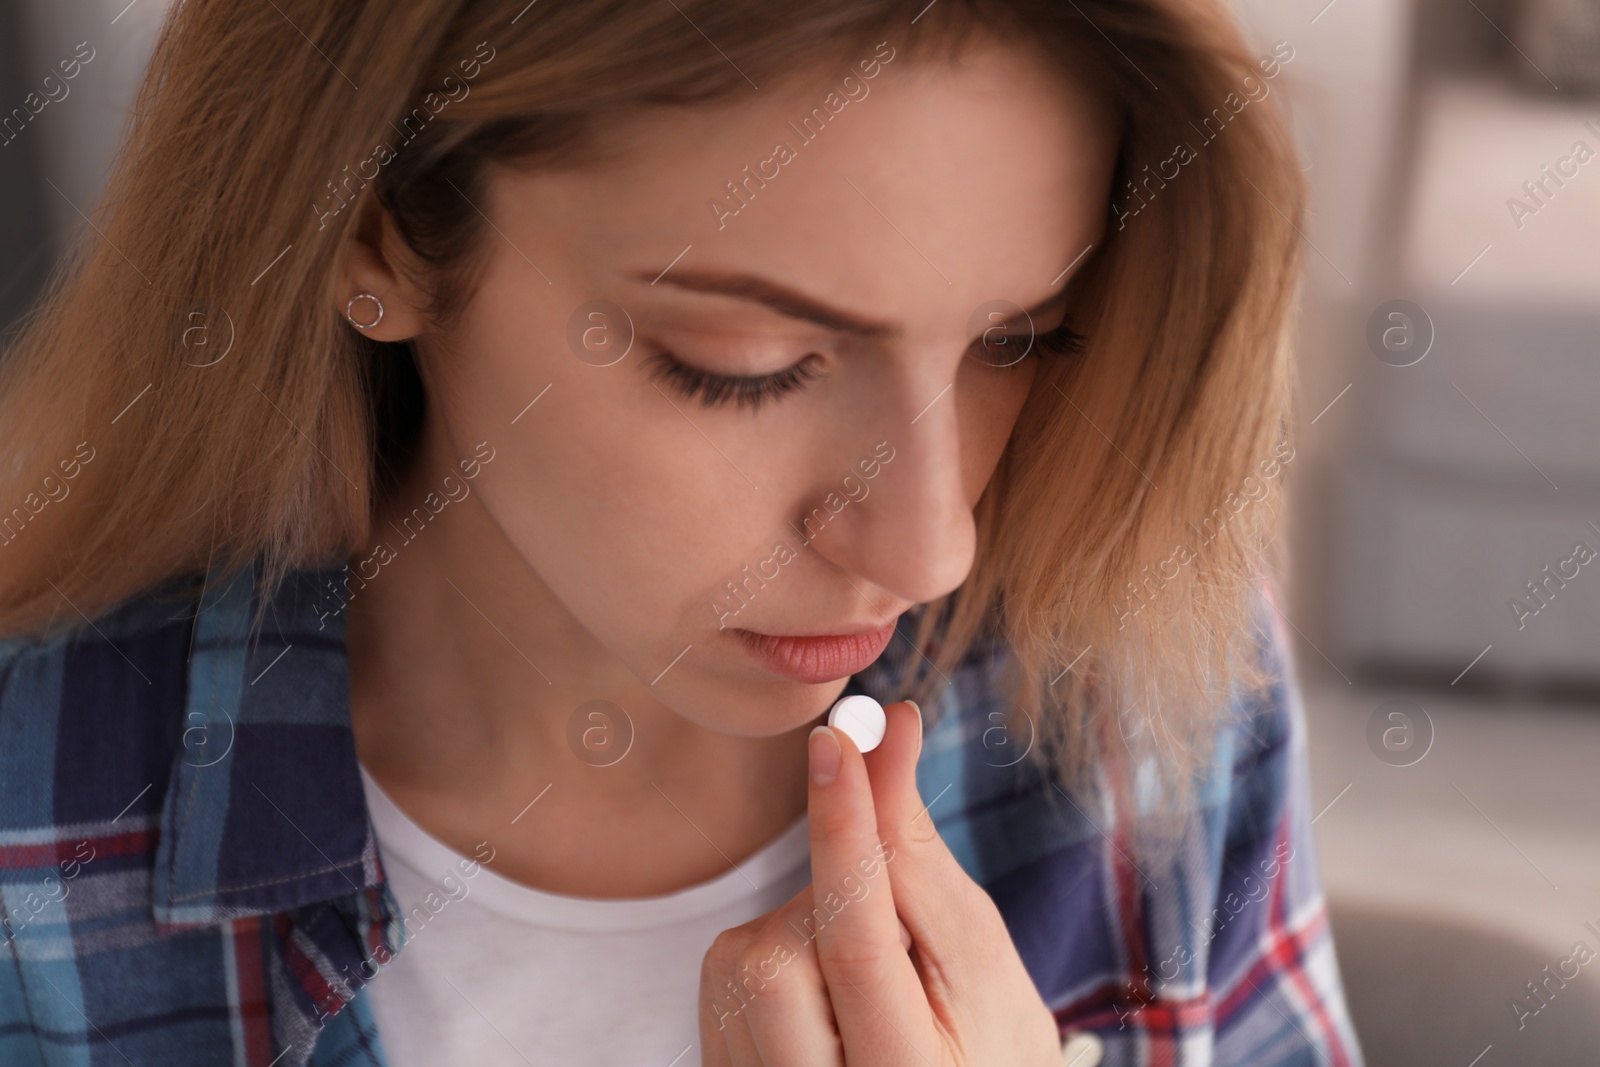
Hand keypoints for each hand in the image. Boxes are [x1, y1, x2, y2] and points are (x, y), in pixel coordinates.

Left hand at [698, 700, 1063, 1065]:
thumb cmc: (986, 1045)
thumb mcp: (977, 956)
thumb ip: (918, 851)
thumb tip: (891, 728)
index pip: (858, 940)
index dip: (844, 831)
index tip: (836, 740)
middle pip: (778, 960)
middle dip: (826, 905)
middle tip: (885, 922)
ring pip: (742, 963)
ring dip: (798, 932)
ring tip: (860, 972)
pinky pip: (722, 986)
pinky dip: (772, 957)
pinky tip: (822, 991)